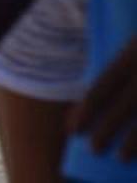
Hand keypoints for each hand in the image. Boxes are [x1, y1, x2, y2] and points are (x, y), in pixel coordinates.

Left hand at [70, 35, 136, 161]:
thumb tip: (87, 104)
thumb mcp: (134, 47)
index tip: (73, 128)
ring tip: (120, 158)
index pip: (104, 85)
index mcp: (133, 51)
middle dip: (107, 130)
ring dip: (134, 143)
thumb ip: (119, 69)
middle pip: (125, 106)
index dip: (87, 109)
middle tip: (93, 149)